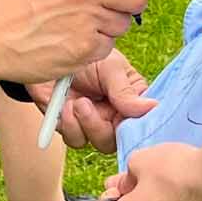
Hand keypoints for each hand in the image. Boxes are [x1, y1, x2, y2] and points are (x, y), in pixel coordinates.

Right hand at [0, 0, 149, 83]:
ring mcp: (87, 21)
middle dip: (132, 4)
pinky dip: (93, 48)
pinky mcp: (84, 49)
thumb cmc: (19, 2)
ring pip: (122, 25)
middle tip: (117, 9)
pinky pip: (107, 48)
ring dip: (108, 28)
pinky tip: (70, 42)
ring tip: (78, 26)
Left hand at [27, 50, 156, 151]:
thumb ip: (126, 91)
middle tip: (85, 105)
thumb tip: (152, 107)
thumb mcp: (110, 68)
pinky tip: (64, 106)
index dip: (136, 126)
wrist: (49, 57)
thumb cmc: (86, 58)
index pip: (143, 121)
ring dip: (85, 125)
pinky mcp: (74, 128)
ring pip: (100, 143)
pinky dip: (69, 125)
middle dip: (102, 128)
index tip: (121, 116)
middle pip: (121, 139)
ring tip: (76, 102)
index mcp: (132, 99)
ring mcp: (95, 123)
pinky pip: (77, 140)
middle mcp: (116, 115)